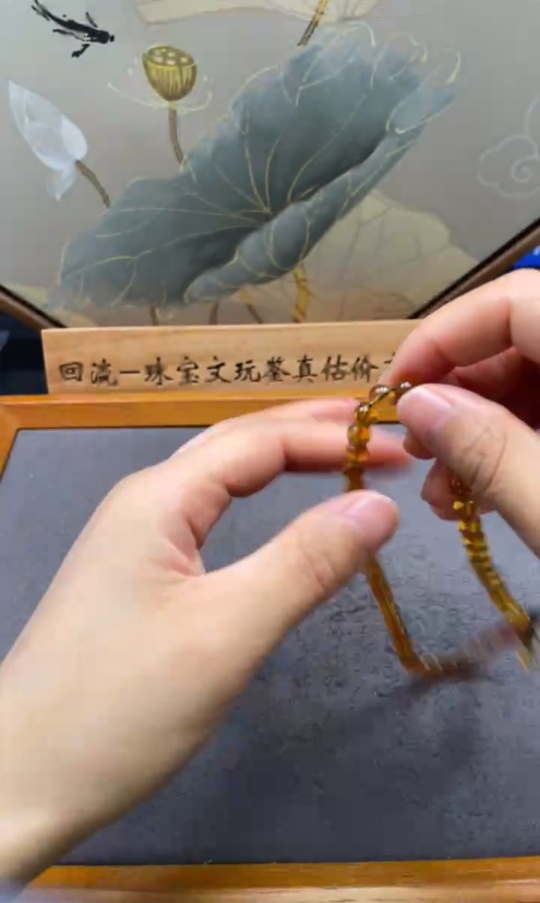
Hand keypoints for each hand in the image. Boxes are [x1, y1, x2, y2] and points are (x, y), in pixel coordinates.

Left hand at [0, 399, 403, 885]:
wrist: (21, 778)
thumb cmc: (120, 706)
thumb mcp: (225, 633)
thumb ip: (304, 564)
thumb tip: (379, 504)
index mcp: (159, 497)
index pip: (260, 440)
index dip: (334, 437)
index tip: (402, 451)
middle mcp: (144, 502)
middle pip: (236, 443)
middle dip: (309, 430)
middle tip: (381, 433)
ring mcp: (133, 539)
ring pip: (218, 477)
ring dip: (282, 458)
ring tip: (341, 453)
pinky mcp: (134, 576)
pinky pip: (206, 515)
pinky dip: (255, 498)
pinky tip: (273, 509)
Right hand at [384, 270, 539, 553]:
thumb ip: (490, 452)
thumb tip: (416, 404)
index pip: (514, 299)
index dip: (445, 337)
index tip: (394, 396)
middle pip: (519, 336)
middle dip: (457, 395)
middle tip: (419, 455)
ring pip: (533, 376)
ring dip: (478, 430)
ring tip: (446, 496)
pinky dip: (513, 446)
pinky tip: (483, 493)